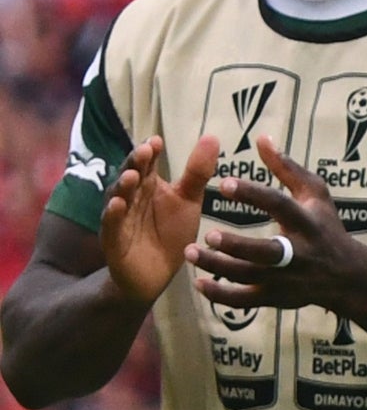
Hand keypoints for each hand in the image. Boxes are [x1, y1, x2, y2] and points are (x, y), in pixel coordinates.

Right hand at [100, 135, 219, 305]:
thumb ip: (197, 172)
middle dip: (135, 163)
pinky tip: (117, 205)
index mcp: (148, 184)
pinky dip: (112, 215)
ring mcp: (120, 218)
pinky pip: (110, 226)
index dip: (150, 152)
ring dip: (122, 186)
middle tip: (144, 151)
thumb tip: (212, 136)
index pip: (147, 163)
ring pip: (117, 198)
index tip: (157, 141)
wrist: (157, 273)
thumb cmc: (171, 231)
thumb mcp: (188, 200)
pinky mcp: (114, 240)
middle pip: (130, 176)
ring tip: (131, 175)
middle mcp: (131, 197)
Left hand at [185, 135, 366, 313]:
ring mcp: (287, 279)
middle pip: (266, 252)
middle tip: (206, 234)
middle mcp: (299, 253)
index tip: (224, 183)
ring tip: (189, 252)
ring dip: (217, 266)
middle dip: (235, 246)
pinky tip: (199, 283)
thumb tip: (261, 138)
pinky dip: (220, 295)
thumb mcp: (315, 193)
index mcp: (308, 222)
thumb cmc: (325, 226)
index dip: (253, 194)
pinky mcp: (276, 298)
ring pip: (249, 277)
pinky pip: (244, 301)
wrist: (345, 275)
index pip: (279, 205)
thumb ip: (286, 167)